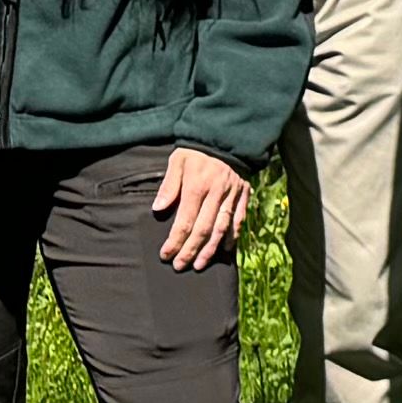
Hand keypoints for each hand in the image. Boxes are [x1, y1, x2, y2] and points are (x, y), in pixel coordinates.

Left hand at [152, 145, 252, 269]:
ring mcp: (232, 195)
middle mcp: (216, 194)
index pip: (184, 221)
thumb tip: (158, 209)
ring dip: (211, 249)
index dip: (175, 241)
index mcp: (197, 186)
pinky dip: (233, 236)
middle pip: (203, 229)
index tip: (166, 255)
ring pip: (222, 228)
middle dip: (191, 250)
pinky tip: (226, 250)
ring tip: (200, 265)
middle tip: (180, 266)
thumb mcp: (177, 161)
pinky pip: (239, 219)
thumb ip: (168, 186)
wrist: (226, 137)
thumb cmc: (196, 151)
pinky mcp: (244, 195)